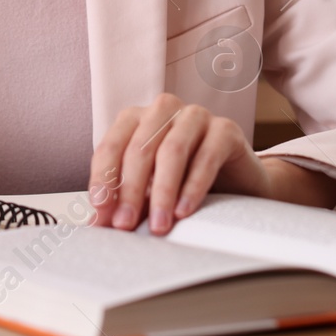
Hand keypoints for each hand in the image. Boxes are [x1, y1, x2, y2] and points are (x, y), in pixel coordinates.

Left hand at [87, 93, 278, 234]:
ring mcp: (196, 115)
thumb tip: (98, 223)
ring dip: (161, 192)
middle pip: (139, 149)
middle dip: (130, 190)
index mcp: (136, 119)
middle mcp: (163, 110)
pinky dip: (193, 187)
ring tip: (158, 225)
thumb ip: (125, 201)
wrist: (238, 181)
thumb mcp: (149, 191)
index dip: (103, 180)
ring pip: (171, 150)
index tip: (100, 212)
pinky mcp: (226, 129)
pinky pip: (206, 157)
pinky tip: (184, 212)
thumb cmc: (185, 181)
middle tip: (125, 224)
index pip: (111, 146)